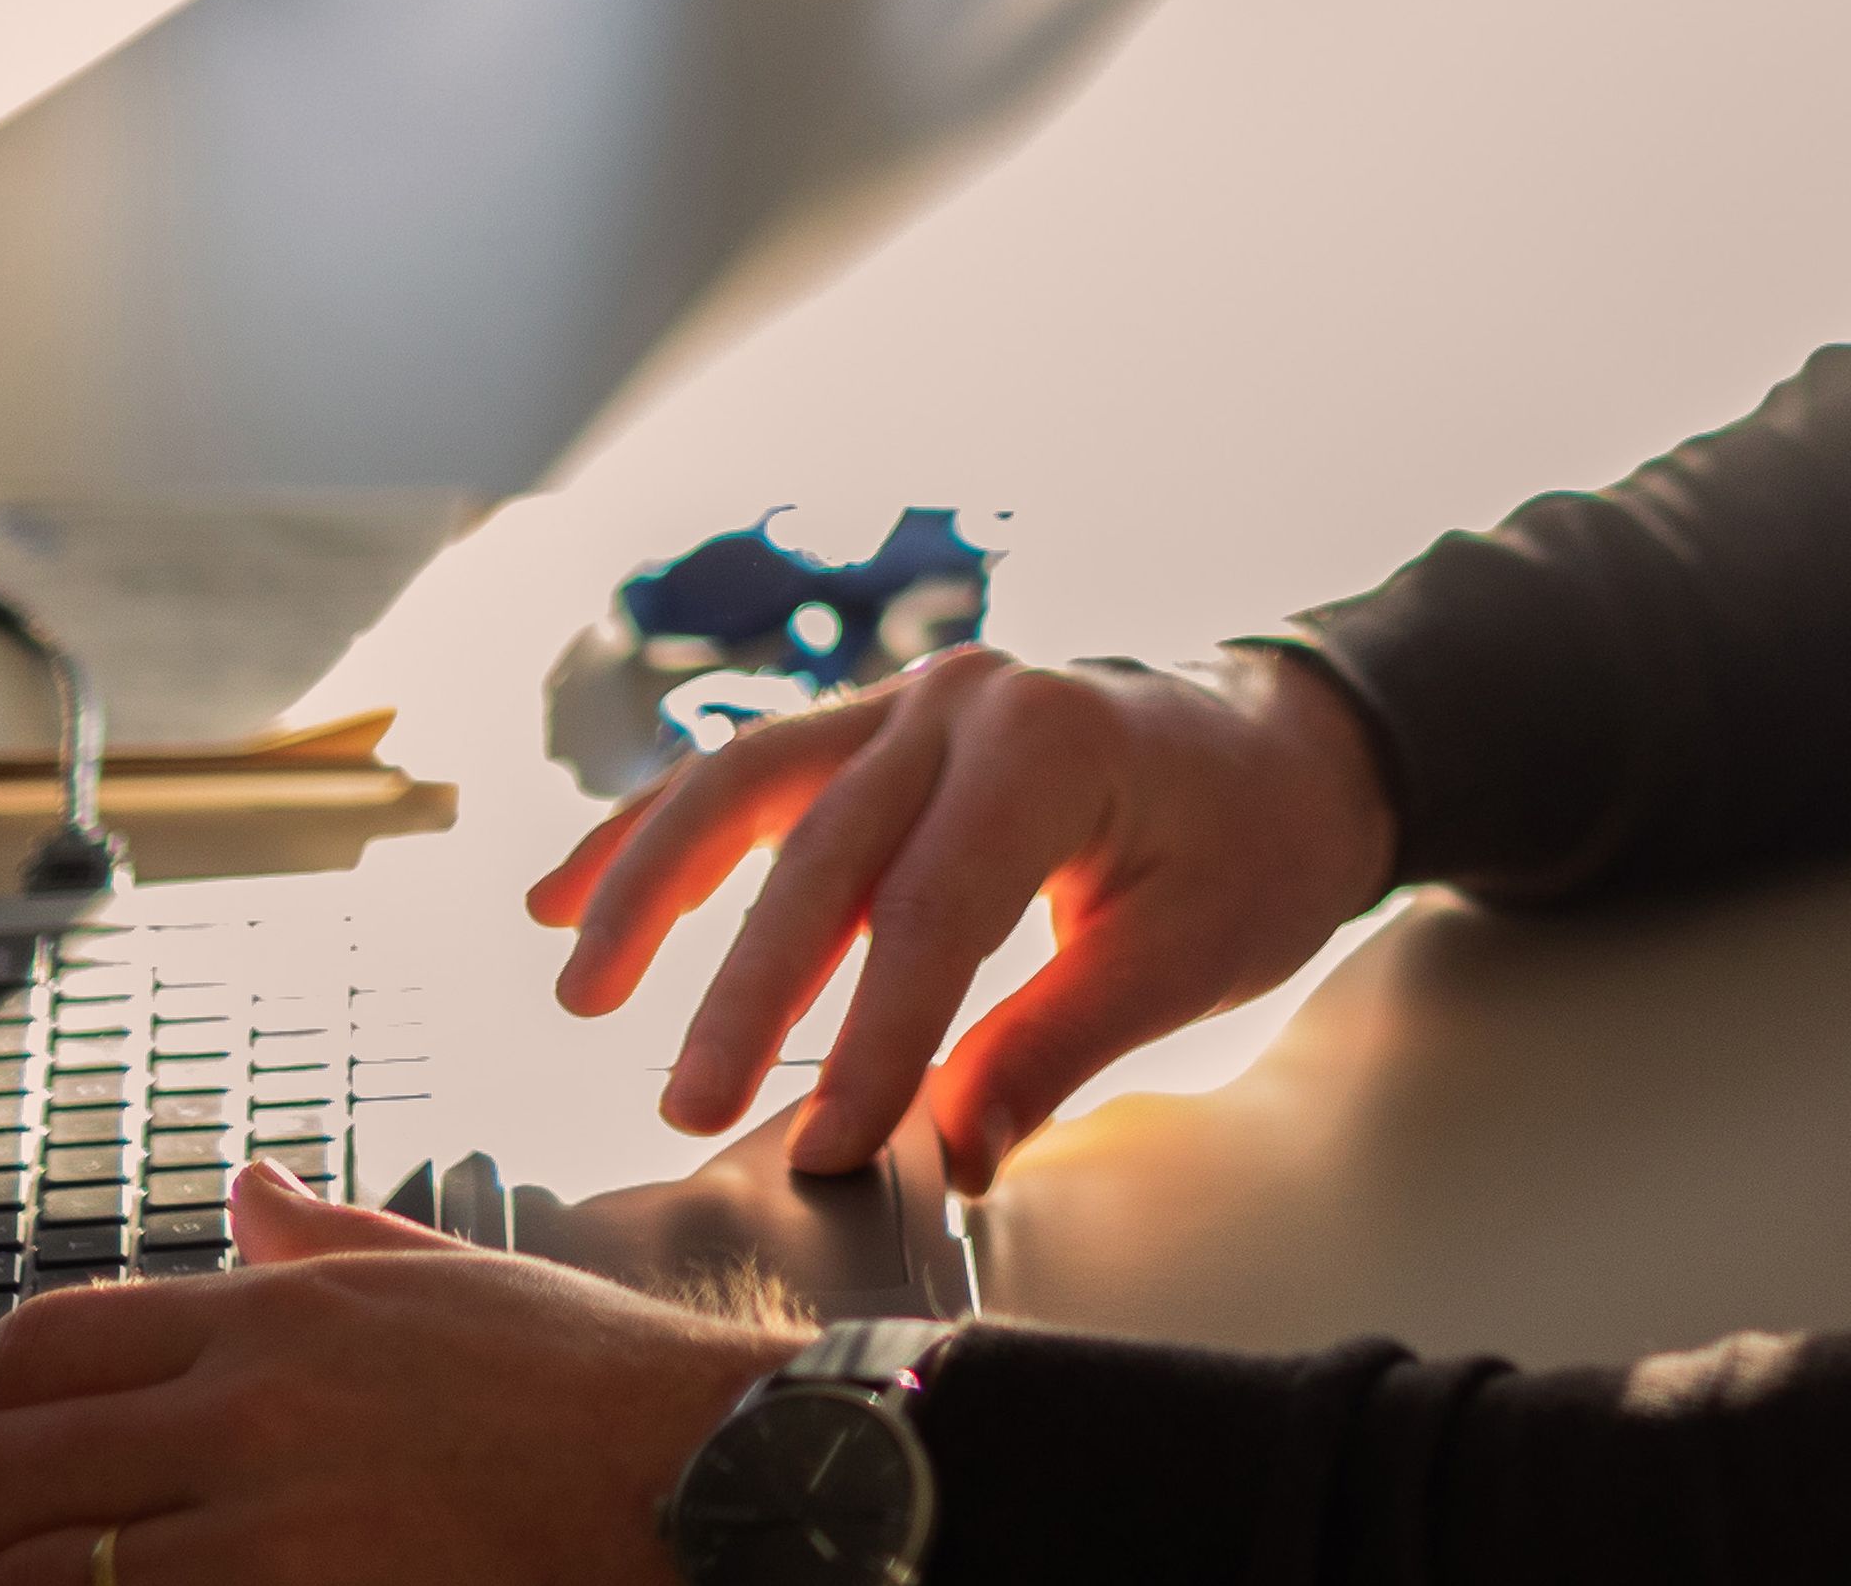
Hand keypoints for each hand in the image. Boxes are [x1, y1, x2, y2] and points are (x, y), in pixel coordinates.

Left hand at [0, 1160, 789, 1585]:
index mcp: (280, 1311)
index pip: (53, 1339)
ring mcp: (268, 1518)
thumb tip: (250, 1190)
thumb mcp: (449, 1271)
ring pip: (44, 1563)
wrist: (695, 1476)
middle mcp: (252, 1403)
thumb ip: (327, 1236)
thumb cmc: (587, 1388)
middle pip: (12, 1458)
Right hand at [526, 641, 1398, 1194]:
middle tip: (685, 1105)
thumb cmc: (1247, 848)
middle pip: (820, 848)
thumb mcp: (1182, 960)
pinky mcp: (878, 726)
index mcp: (1045, 742)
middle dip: (743, 988)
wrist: (1278, 749)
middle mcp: (960, 699)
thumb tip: (945, 1150)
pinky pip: (754, 777)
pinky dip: (659, 832)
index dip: (871, 1039)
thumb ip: (1051, 1048)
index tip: (825, 1146)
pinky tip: (572, 890)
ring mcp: (909, 700)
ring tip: (579, 987)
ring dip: (650, 883)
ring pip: (748, 783)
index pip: (930, 910)